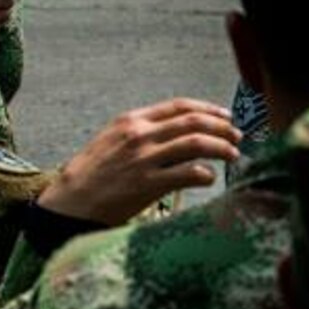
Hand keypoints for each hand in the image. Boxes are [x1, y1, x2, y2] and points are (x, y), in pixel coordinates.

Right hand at [40, 98, 240, 224]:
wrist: (70, 201)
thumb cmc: (93, 173)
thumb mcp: (113, 140)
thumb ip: (144, 132)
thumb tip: (180, 132)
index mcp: (132, 120)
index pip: (180, 106)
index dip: (209, 109)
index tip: (226, 117)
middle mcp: (140, 135)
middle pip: (194, 122)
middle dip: (222, 128)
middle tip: (237, 137)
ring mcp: (144, 159)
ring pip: (196, 144)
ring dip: (221, 148)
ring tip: (233, 155)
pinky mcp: (146, 184)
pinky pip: (187, 174)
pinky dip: (205, 173)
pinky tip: (210, 178)